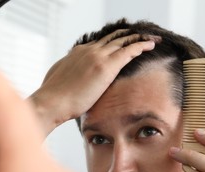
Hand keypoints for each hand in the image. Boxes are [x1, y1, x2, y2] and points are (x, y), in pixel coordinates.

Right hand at [30, 29, 157, 134]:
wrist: (52, 102)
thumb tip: (71, 75)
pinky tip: (150, 45)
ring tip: (152, 39)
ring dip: (139, 38)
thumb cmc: (53, 96)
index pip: (100, 43)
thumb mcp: (59, 77)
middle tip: (142, 36)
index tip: (123, 45)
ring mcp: (97, 56)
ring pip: (123, 41)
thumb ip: (68, 71)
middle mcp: (89, 50)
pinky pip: (128, 50)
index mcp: (78, 52)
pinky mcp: (106, 66)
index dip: (114, 43)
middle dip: (129, 36)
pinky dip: (141, 45)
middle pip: (114, 38)